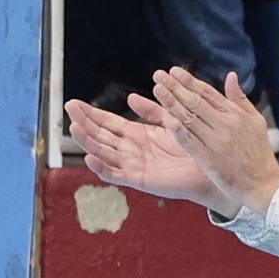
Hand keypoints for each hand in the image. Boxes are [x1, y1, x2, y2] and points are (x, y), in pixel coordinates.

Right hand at [68, 92, 235, 211]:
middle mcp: (130, 150)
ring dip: (87, 142)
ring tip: (74, 129)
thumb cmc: (192, 147)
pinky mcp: (138, 179)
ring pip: (103, 153)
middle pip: (100, 135)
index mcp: (136, 135)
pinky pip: (116, 175)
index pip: (107, 122)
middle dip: (83, 123)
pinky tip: (90, 157)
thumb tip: (131, 98)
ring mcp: (132, 165)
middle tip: (69, 110)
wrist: (209, 169)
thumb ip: (152, 111)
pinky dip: (102, 167)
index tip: (73, 104)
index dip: (90, 114)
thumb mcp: (170, 123)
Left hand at [151, 67, 278, 216]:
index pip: (208, 93)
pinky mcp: (207, 158)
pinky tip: (164, 117)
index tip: (175, 71)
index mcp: (235, 115)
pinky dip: (177, 128)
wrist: (262, 182)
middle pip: (195, 102)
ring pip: (189, 117)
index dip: (189, 81)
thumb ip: (240, 98)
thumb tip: (231, 76)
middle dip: (175, 86)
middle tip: (159, 75)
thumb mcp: (256, 121)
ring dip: (171, 102)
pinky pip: (188, 140)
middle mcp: (224, 125)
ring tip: (158, 89)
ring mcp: (215, 141)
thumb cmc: (259, 152)